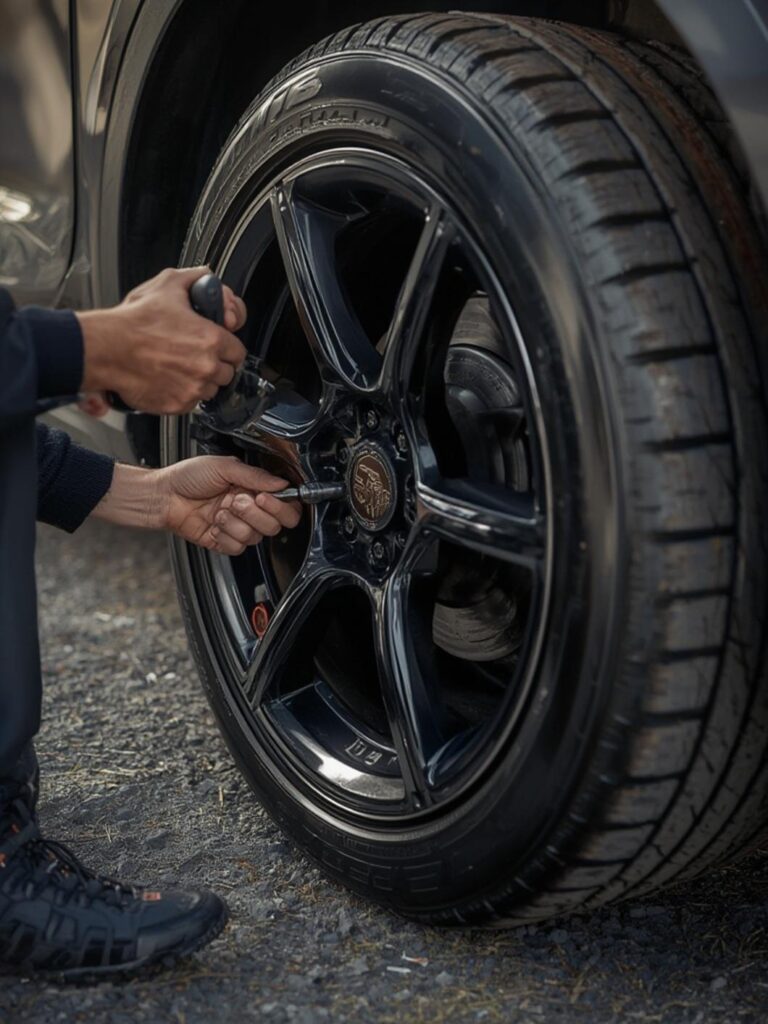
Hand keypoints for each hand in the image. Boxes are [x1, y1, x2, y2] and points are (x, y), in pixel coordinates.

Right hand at [77, 267, 246, 414]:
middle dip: (215, 365)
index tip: (218, 346)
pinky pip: (191, 403)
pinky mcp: (178, 405)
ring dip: (201, 381)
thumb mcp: (168, 285)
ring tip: (179, 366)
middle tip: (195, 355)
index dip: (228, 348)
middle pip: (227, 373)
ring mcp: (193, 389)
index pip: (238, 352)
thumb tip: (207, 276)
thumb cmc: (134, 321)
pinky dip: (183, 394)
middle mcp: (206, 367)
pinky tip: (168, 378)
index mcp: (212, 339)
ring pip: (211, 390)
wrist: (107, 349)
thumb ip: (195, 277)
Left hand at [158, 456, 301, 554]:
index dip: (281, 506)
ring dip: (235, 523)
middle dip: (255, 514)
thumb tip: (281, 482)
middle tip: (236, 501)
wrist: (164, 496)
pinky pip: (238, 547)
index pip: (286, 506)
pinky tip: (213, 525)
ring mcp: (238, 527)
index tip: (263, 497)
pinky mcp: (225, 542)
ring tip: (218, 511)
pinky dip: (224, 536)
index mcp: (254, 489)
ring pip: (255, 537)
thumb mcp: (224, 467)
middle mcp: (250, 509)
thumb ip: (255, 476)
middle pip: (275, 525)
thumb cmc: (188, 477)